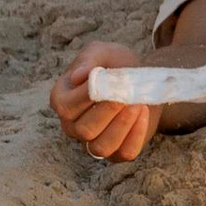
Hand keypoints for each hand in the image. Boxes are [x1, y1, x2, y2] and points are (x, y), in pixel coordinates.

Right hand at [51, 41, 158, 162]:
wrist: (140, 80)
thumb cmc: (115, 65)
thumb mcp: (102, 52)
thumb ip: (89, 59)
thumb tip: (79, 76)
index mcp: (61, 100)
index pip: (67, 106)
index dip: (88, 95)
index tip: (109, 80)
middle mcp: (72, 125)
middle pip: (84, 129)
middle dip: (109, 111)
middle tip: (127, 94)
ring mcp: (92, 142)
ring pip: (101, 147)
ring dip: (122, 125)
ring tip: (137, 104)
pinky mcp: (116, 152)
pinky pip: (124, 153)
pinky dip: (136, 135)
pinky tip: (144, 113)